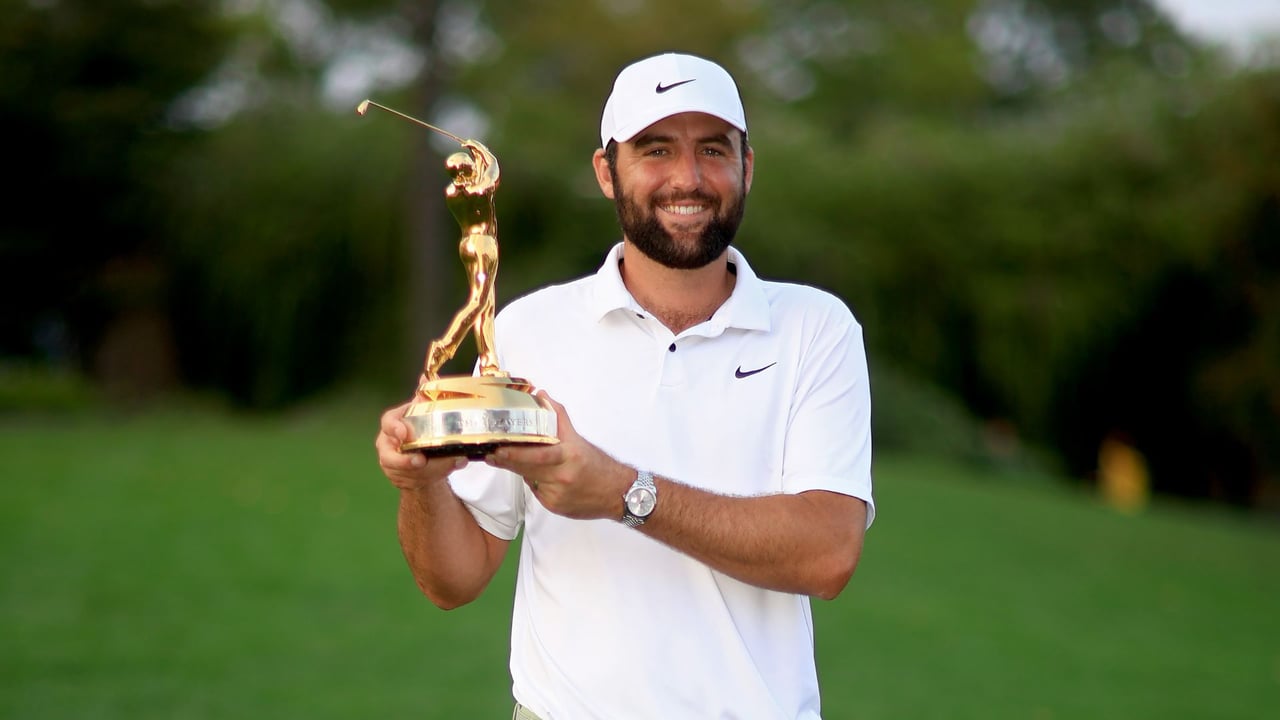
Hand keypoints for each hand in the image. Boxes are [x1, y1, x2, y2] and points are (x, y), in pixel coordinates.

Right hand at [375, 400, 465, 491]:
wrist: (421, 452)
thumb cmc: (420, 428)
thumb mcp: (423, 411)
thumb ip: (424, 396)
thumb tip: (426, 376)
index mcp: (393, 424)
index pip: (389, 422)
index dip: (395, 428)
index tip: (404, 433)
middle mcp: (387, 443)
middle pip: (388, 454)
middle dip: (403, 460)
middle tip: (420, 461)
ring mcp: (391, 462)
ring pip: (401, 471)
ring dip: (418, 472)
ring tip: (436, 469)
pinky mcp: (399, 477)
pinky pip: (409, 480)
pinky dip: (425, 479)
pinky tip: (436, 476)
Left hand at [485, 392, 631, 519]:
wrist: (617, 493)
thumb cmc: (597, 464)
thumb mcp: (578, 439)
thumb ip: (558, 417)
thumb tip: (541, 395)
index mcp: (569, 455)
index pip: (537, 454)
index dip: (514, 453)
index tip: (496, 449)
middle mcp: (563, 475)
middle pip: (527, 468)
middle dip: (507, 461)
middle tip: (490, 454)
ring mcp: (558, 494)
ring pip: (529, 479)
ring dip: (520, 470)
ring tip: (508, 461)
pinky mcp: (555, 506)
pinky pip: (536, 492)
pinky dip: (534, 483)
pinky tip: (540, 477)